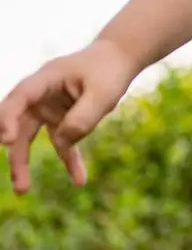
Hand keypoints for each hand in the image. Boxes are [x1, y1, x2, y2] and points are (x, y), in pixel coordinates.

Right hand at [0, 39, 139, 193]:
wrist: (121, 58)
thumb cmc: (110, 69)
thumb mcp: (103, 93)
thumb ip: (83, 117)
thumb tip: (63, 142)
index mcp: (47, 78)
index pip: (20, 97)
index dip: (8, 117)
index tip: (6, 138)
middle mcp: (41, 94)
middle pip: (19, 124)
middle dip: (15, 154)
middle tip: (19, 182)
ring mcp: (49, 107)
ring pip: (29, 138)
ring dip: (25, 163)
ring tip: (23, 191)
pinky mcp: (61, 119)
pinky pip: (61, 143)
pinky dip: (69, 160)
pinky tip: (80, 180)